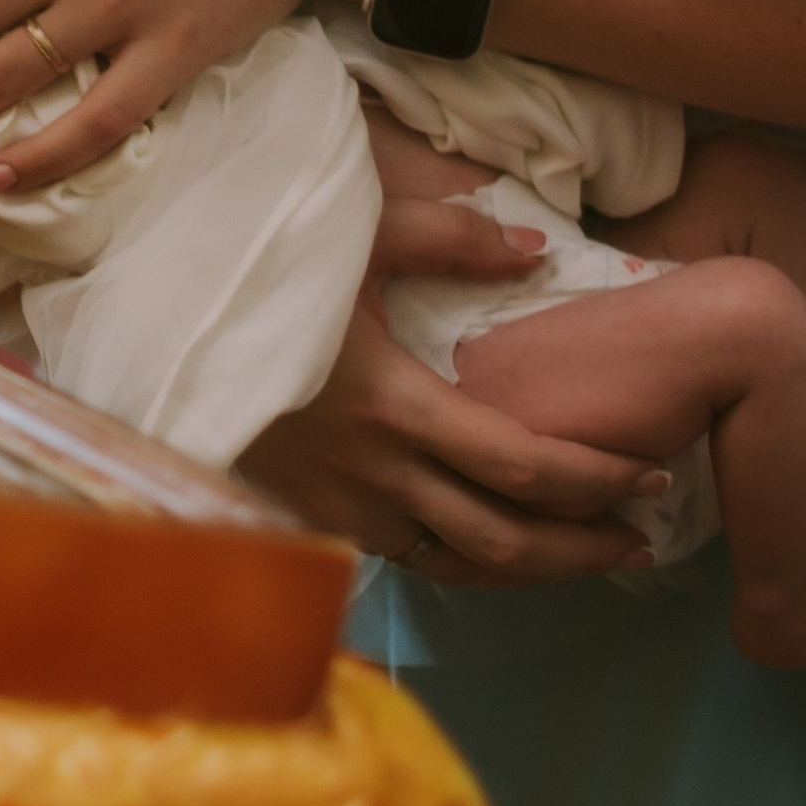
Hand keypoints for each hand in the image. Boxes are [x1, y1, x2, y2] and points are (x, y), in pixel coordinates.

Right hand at [240, 196, 664, 581]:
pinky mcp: (312, 519)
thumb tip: (536, 248)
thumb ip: (449, 238)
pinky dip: (467, 563)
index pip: (523, 466)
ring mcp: (338, 508)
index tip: (653, 474)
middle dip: (586, 547)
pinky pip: (409, 560)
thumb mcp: (350, 234)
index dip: (598, 479)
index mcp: (394, 406)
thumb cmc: (253, 276)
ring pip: (457, 567)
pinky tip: (495, 547)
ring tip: (588, 557)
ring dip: (532, 571)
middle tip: (643, 540)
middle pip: (504, 540)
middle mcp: (372, 475)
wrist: (151, 331)